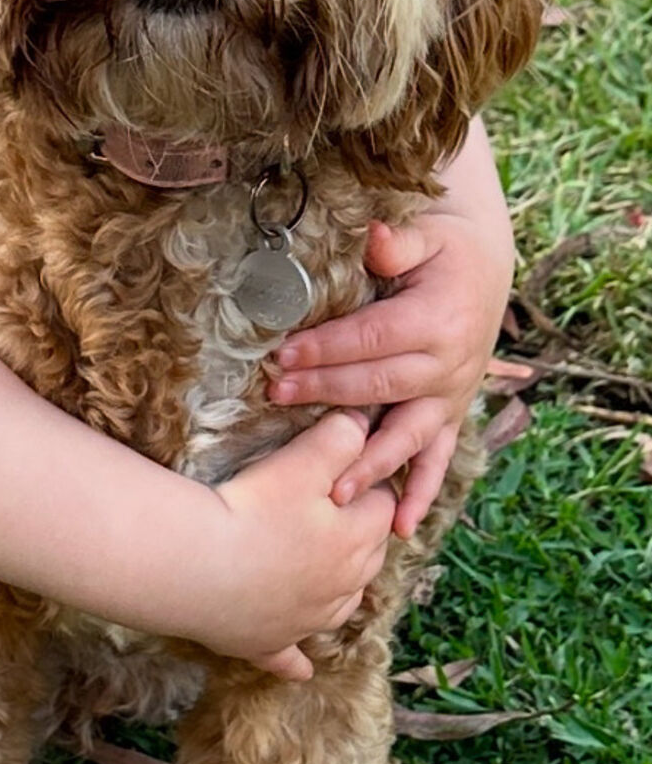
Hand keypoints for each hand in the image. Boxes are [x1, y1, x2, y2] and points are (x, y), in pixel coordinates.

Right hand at [197, 413, 396, 682]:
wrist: (194, 565)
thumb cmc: (250, 507)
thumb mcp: (303, 459)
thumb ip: (340, 437)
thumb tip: (362, 423)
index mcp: (354, 541)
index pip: (382, 506)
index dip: (368, 484)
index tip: (346, 472)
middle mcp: (340, 588)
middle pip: (368, 557)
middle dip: (359, 533)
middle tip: (333, 510)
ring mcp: (304, 621)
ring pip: (339, 606)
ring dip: (338, 590)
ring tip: (324, 572)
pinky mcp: (266, 643)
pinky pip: (288, 657)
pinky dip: (296, 660)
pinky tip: (302, 669)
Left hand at [269, 195, 513, 538]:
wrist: (486, 271)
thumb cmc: (446, 252)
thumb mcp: (428, 234)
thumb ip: (399, 244)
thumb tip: (376, 240)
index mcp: (437, 320)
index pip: (372, 340)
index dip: (327, 348)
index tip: (283, 355)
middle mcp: (447, 365)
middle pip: (379, 387)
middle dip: (327, 394)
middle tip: (278, 398)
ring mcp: (449, 397)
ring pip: (407, 436)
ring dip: (371, 463)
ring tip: (338, 491)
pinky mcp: (448, 415)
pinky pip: (437, 460)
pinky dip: (421, 494)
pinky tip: (402, 528)